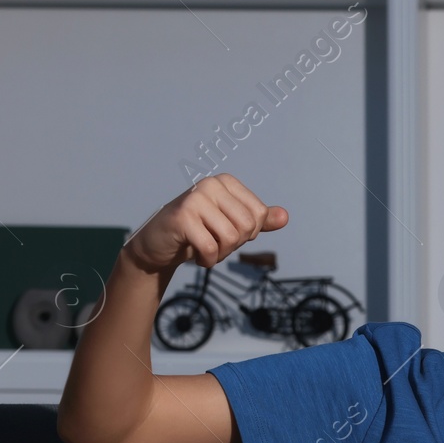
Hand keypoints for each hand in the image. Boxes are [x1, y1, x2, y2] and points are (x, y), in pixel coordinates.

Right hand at [122, 173, 287, 274]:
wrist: (159, 245)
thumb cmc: (198, 232)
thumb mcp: (231, 225)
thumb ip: (259, 221)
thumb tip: (284, 217)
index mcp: (225, 182)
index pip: (259, 214)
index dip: (248, 233)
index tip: (227, 232)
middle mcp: (211, 184)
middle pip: (247, 226)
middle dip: (234, 245)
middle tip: (215, 243)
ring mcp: (195, 198)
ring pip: (231, 237)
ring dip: (221, 254)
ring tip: (205, 248)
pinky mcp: (182, 217)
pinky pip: (212, 248)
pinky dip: (207, 261)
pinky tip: (196, 255)